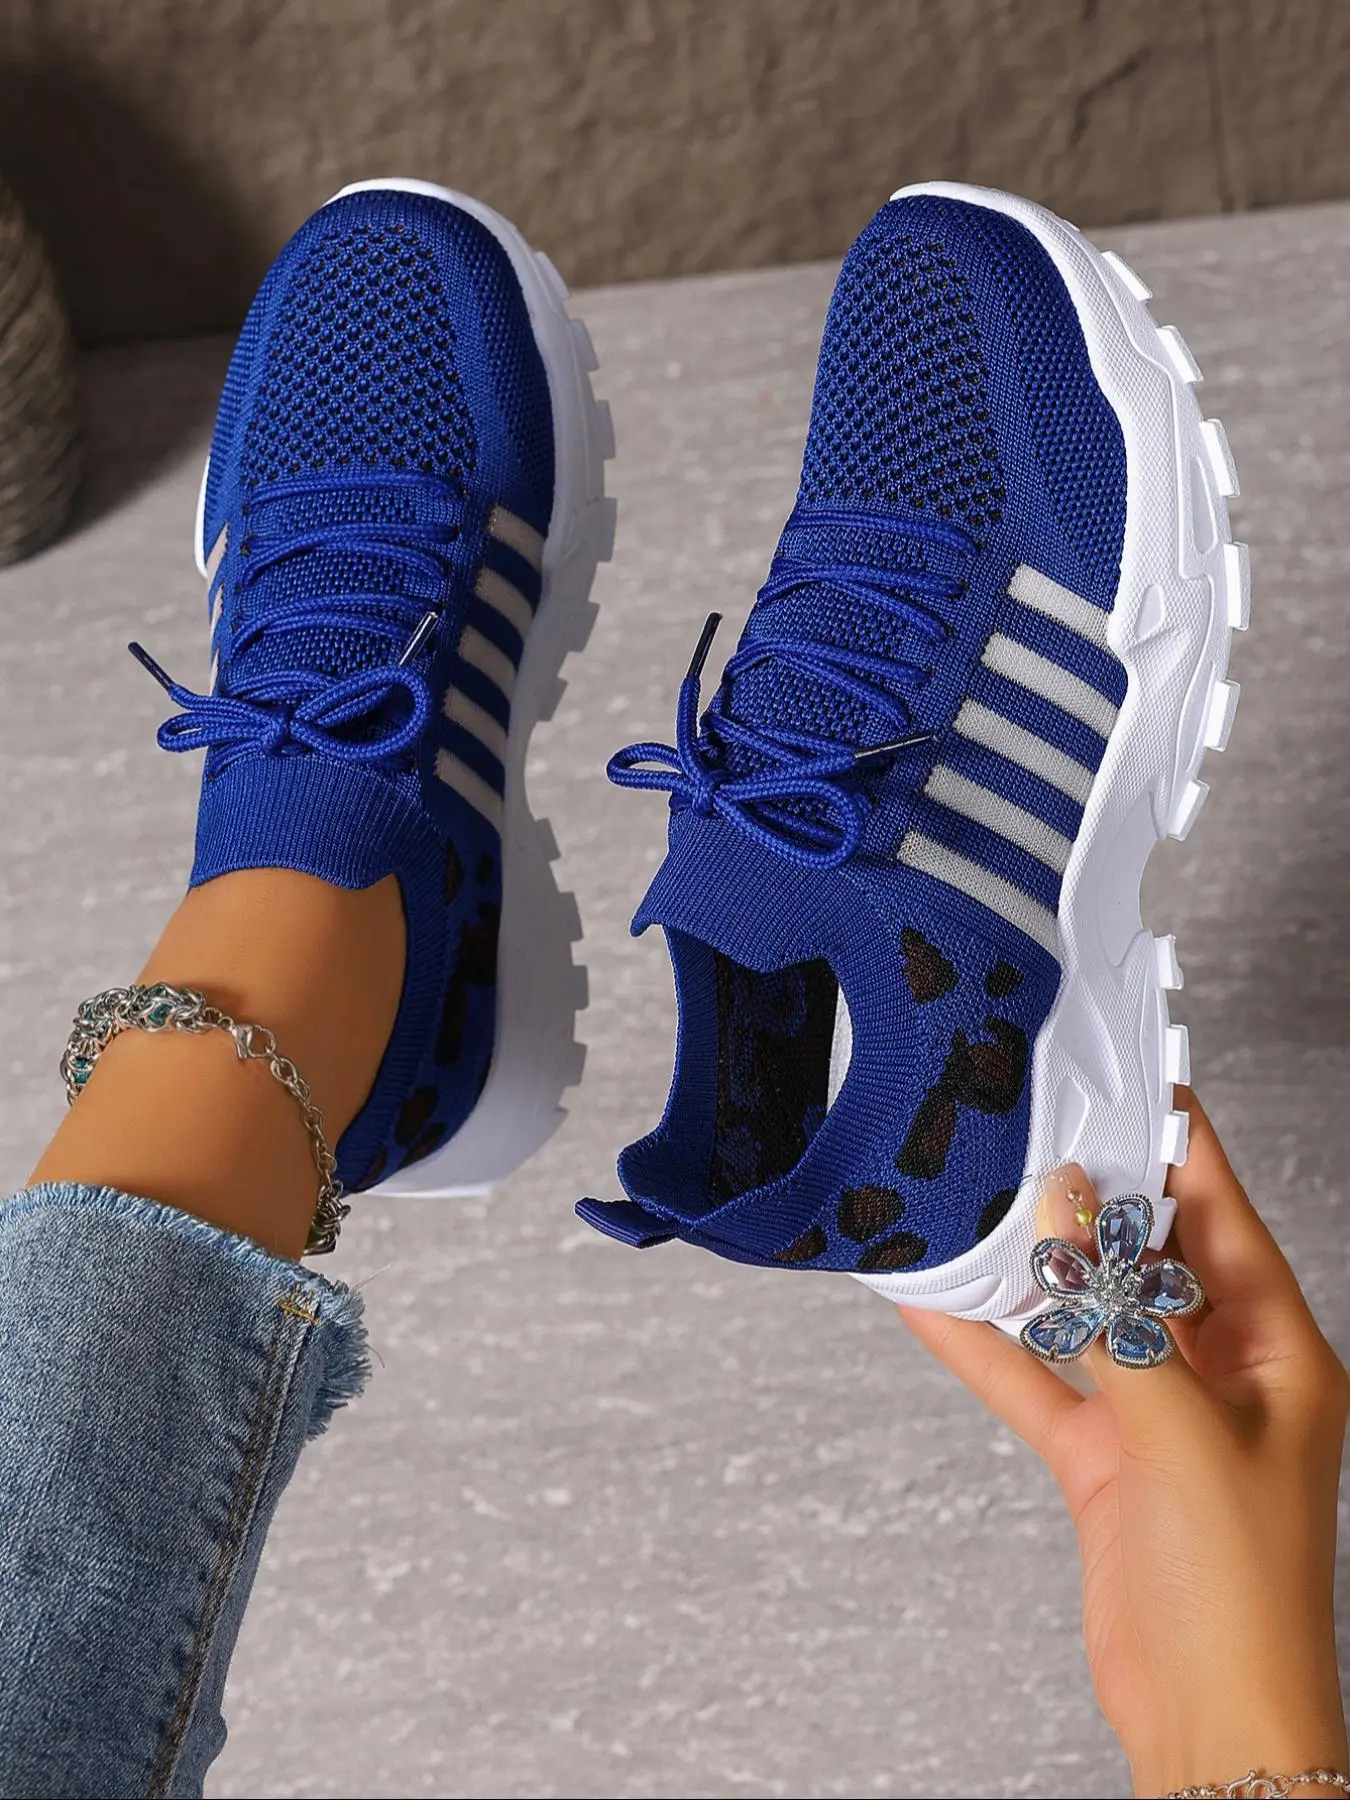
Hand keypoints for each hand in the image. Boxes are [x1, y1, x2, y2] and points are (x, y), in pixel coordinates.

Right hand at [899, 1087, 1349, 1796]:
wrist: (1214, 1722)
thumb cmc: (1241, 1592)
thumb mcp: (1181, 1431)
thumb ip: (1116, 1314)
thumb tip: (1071, 1205)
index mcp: (1278, 1351)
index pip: (1223, 1212)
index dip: (1177, 1141)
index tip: (1125, 1074)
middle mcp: (1220, 1370)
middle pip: (1147, 1253)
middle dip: (1089, 1195)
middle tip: (1028, 1127)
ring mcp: (1157, 1412)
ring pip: (1082, 1311)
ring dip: (1026, 1267)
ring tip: (966, 1202)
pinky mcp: (1104, 1456)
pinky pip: (1036, 1379)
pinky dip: (986, 1345)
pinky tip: (932, 1304)